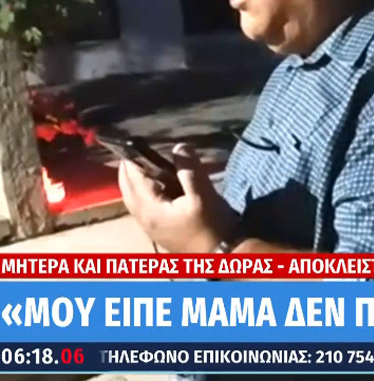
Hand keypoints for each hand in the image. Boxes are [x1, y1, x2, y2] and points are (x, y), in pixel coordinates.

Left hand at [118, 143, 239, 252]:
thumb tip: (179, 145)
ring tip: (153, 164)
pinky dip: (146, 191)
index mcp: (149, 209)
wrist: (222, 256)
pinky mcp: (159, 230)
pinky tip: (162, 185)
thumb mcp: (203, 195)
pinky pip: (143, 205)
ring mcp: (149, 226)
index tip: (137, 140)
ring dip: (138, 180)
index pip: (132, 177)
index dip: (132, 158)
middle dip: (131, 168)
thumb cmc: (212, 226)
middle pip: (127, 188)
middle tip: (142, 149)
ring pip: (133, 197)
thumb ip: (189, 169)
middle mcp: (143, 218)